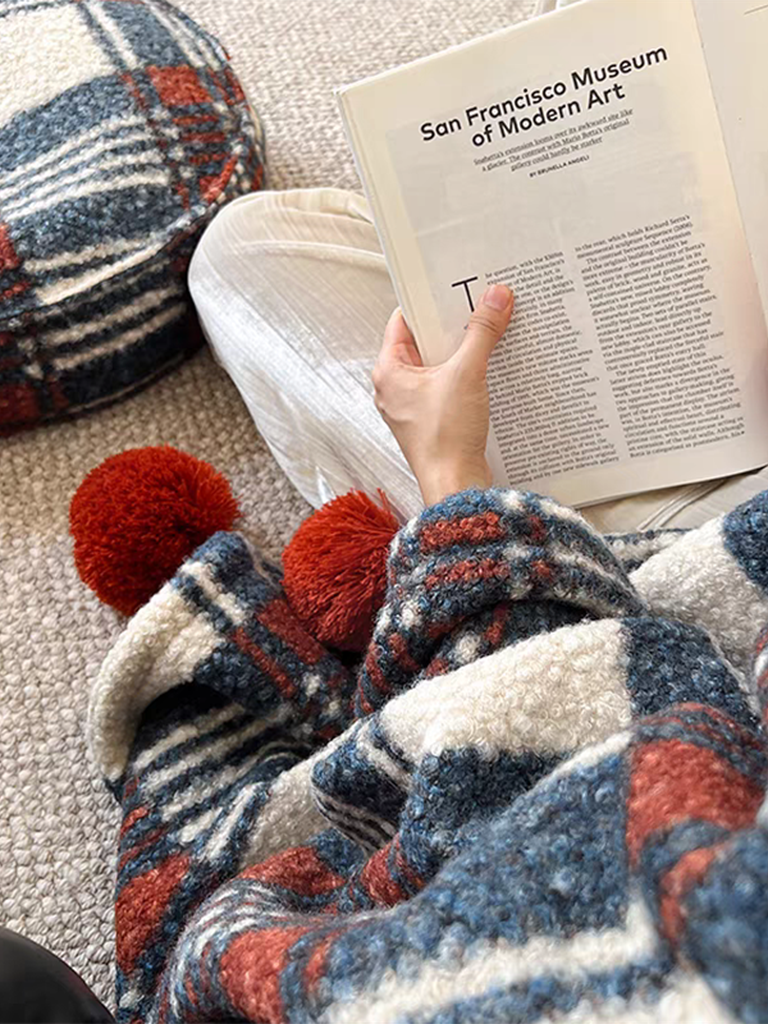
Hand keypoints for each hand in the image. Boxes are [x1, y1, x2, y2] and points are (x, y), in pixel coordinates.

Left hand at [372, 283, 513, 505]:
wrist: (455, 487)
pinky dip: (468, 377)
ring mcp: (413, 407)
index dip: (429, 302)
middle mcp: (395, 388)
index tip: (454, 287)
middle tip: (480, 305)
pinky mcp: (433, 423)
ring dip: (464, 352)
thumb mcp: (466, 373)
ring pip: (439, 366)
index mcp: (389, 371)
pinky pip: (449, 388)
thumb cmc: (445, 438)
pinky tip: (491, 370)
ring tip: (490, 333)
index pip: (404, 320)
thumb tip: (495, 297)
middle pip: (424, 342)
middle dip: (453, 326)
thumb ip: (482, 332)